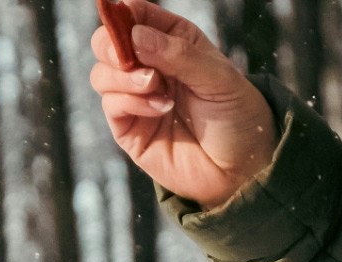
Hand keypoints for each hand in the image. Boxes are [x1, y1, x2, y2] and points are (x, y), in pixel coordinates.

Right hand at [89, 1, 277, 209]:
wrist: (239, 167)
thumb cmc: (235, 115)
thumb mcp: (216, 76)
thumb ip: (177, 54)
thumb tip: (135, 37)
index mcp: (171, 40)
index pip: (134, 15)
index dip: (123, 14)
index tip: (124, 21)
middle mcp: (148, 66)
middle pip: (106, 44)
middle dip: (112, 46)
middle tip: (130, 57)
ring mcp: (135, 99)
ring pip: (101, 75)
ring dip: (124, 77)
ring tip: (155, 86)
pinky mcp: (129, 130)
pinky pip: (111, 106)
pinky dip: (130, 102)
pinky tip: (160, 107)